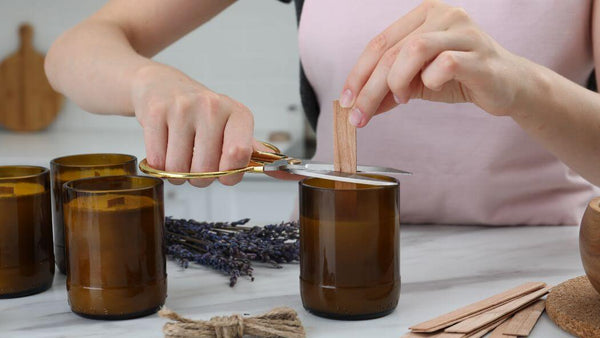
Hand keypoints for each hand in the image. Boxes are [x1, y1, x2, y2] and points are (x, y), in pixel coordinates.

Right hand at [131, 63, 253, 186]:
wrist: (161, 85)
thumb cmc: (201, 113)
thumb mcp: (231, 126)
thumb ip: (252, 151)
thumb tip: (289, 172)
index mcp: (237, 113)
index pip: (239, 154)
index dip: (230, 175)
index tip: (224, 175)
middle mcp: (212, 107)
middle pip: (206, 169)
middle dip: (199, 179)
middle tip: (196, 165)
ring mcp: (183, 108)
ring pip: (179, 169)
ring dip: (177, 175)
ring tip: (180, 158)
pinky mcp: (156, 112)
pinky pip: (157, 161)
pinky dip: (159, 166)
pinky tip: (164, 150)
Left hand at [340, 0, 530, 126]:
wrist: (507, 86)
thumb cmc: (460, 77)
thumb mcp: (417, 82)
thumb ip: (388, 89)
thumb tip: (357, 108)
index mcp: (424, 15)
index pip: (379, 42)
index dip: (357, 73)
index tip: (346, 101)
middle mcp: (443, 15)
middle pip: (391, 51)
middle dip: (369, 88)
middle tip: (358, 116)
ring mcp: (463, 31)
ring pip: (413, 50)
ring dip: (396, 81)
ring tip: (401, 99)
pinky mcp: (478, 54)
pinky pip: (443, 64)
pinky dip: (429, 81)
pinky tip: (431, 89)